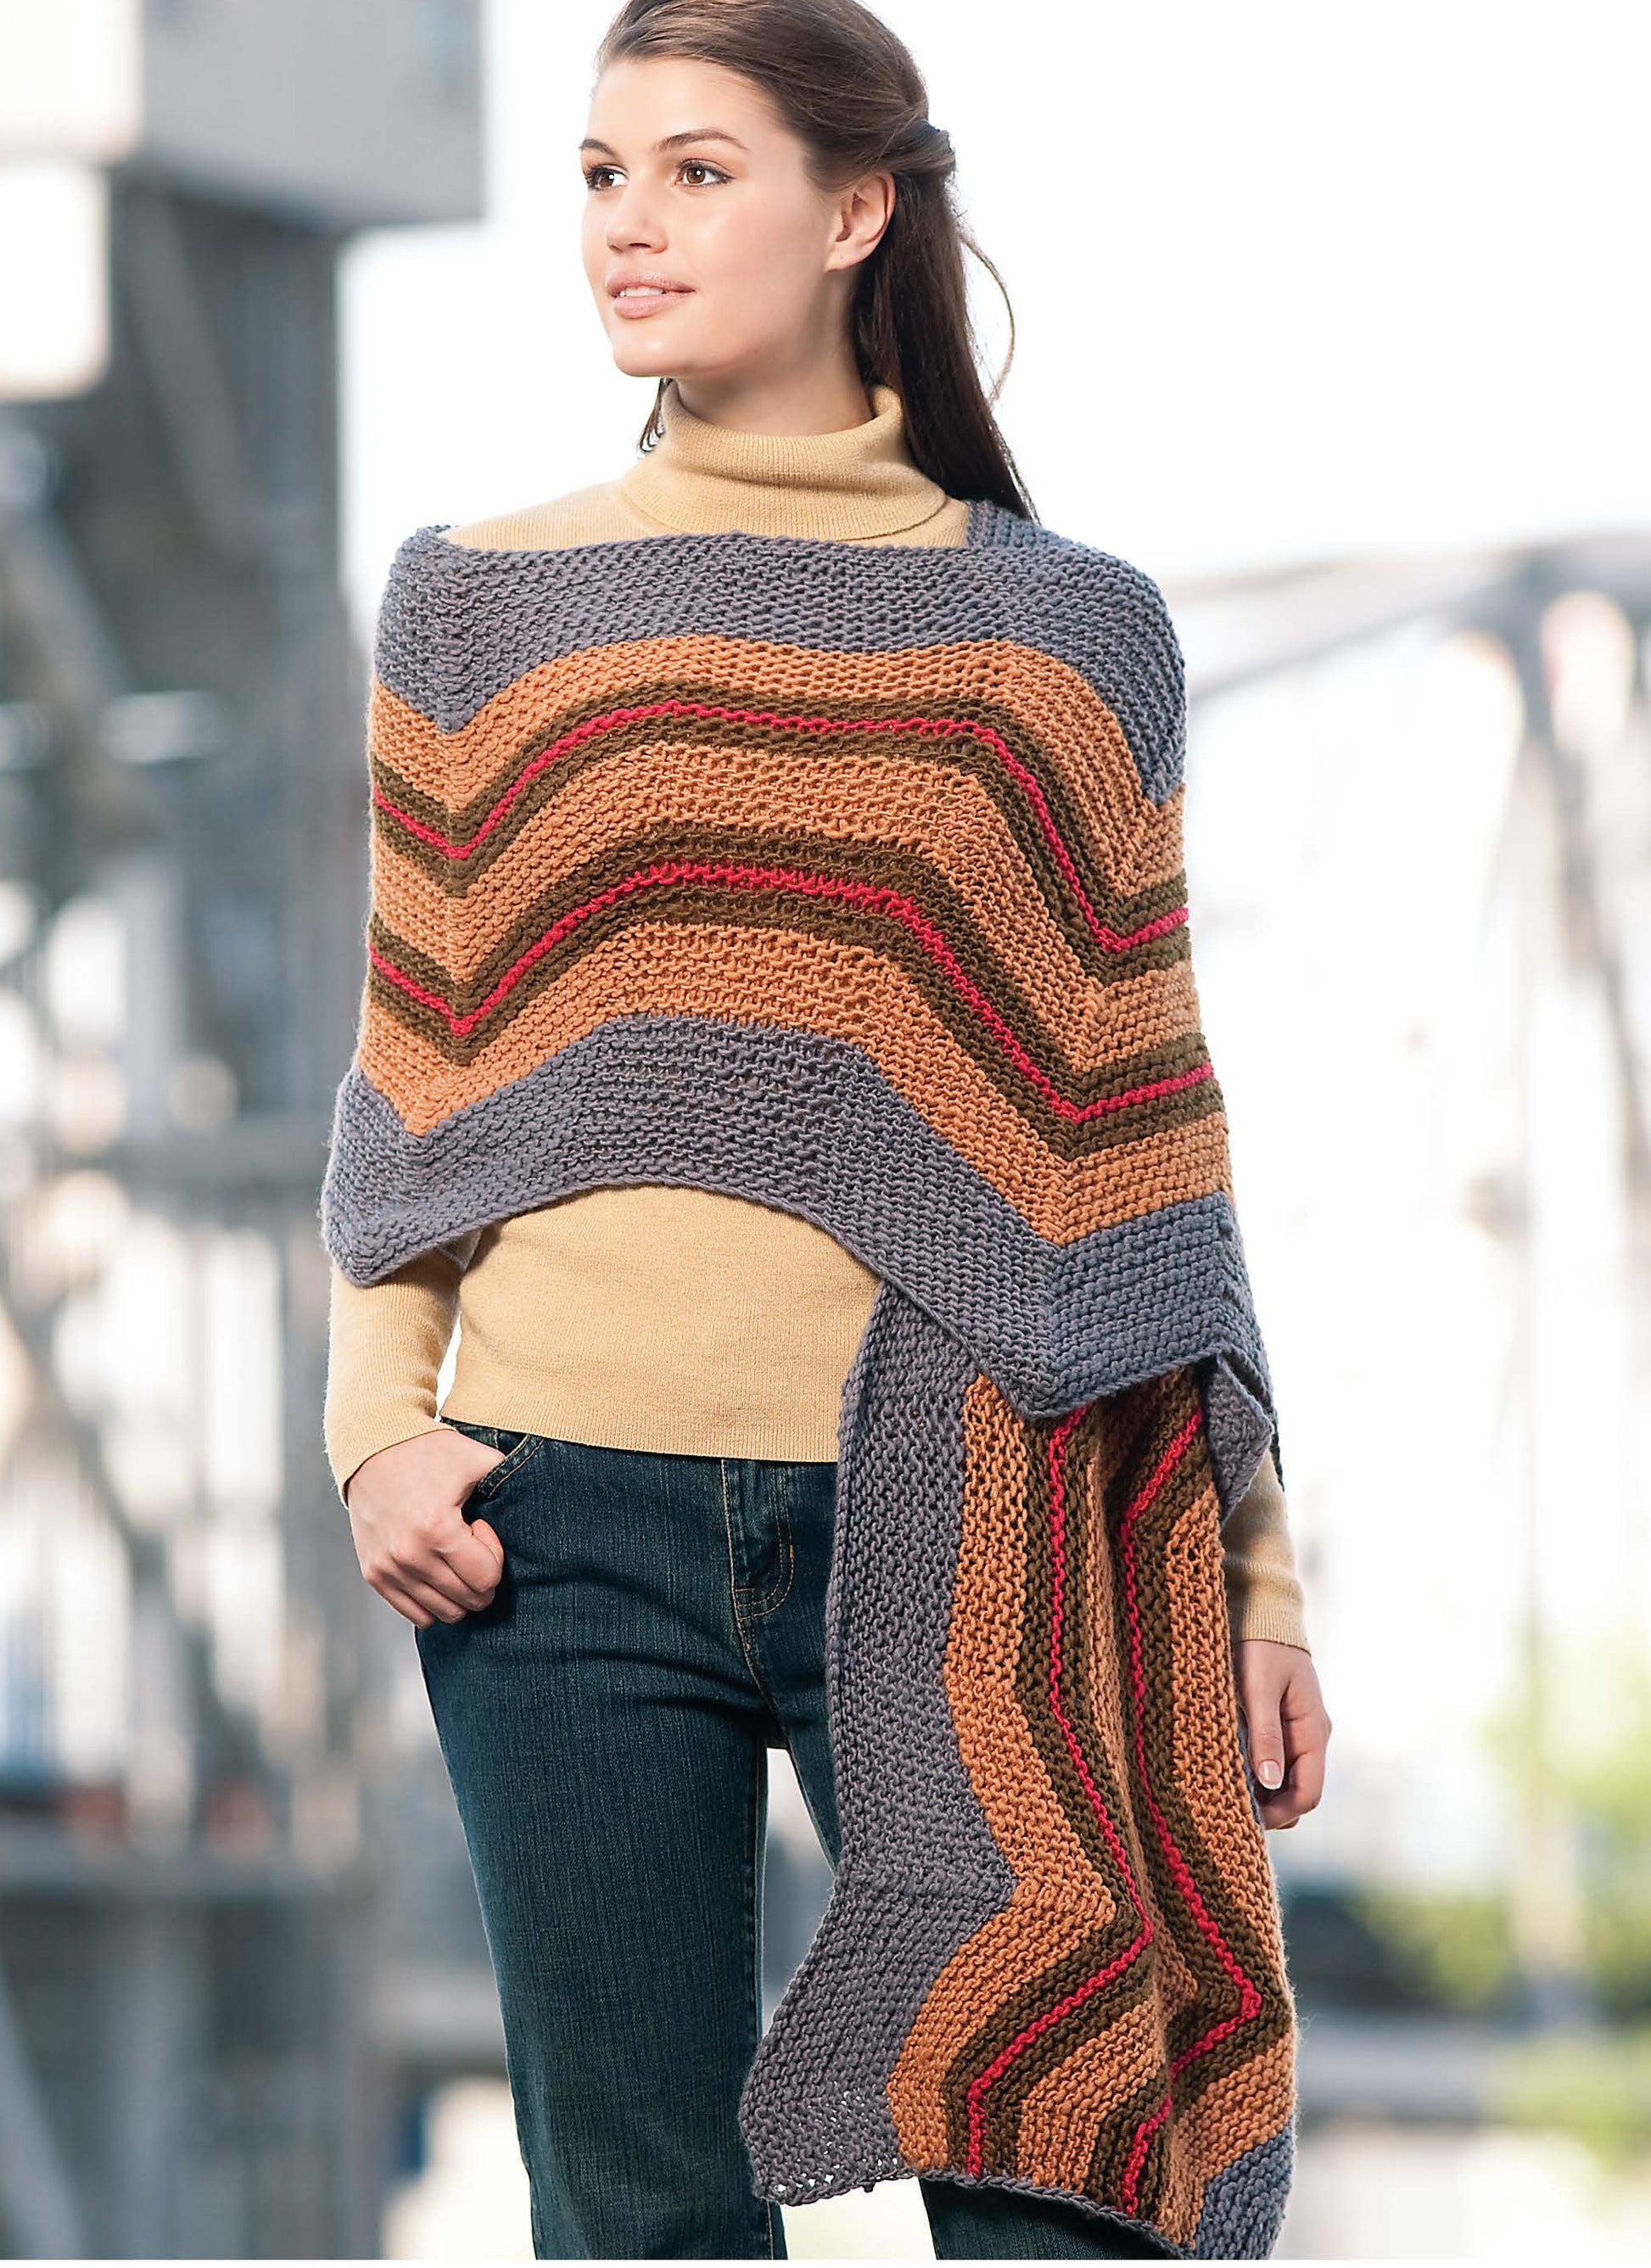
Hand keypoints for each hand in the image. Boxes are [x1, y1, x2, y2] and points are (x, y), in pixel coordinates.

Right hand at [344, 1425, 507, 1628]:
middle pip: (468, 1601)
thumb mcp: (476, 1459)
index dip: (493, 1555)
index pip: (486, 1578)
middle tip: (470, 1544)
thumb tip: (540, 1500)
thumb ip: (511, 1479)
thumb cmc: (427, 1452)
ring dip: (459, 1592)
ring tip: (451, 1555)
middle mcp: (410, 1555)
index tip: (479, 1528)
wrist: (373, 1449)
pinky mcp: (374, 1575)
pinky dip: (433, 1601)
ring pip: (444, 1613)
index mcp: (437, 1529)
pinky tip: (435, 1568)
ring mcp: (389, 1568)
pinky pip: (415, 1614)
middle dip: (481, 1577)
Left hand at [1232, 1640, 1329, 1830]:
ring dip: (1260, 1791)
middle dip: (1270, 1807)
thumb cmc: (1260, 1646)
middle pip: (1297, 1792)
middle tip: (1229, 1807)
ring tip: (1224, 1788)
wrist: (1262, 1611)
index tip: (1248, 1820)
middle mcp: (1310, 1736)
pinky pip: (1273, 1760)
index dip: (1280, 1814)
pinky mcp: (1280, 1724)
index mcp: (1313, 1731)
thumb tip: (1269, 1782)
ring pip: (1284, 1780)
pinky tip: (1228, 1767)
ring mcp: (1297, 1731)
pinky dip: (1255, 1772)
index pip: (1308, 1794)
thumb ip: (1264, 1734)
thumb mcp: (1258, 1688)